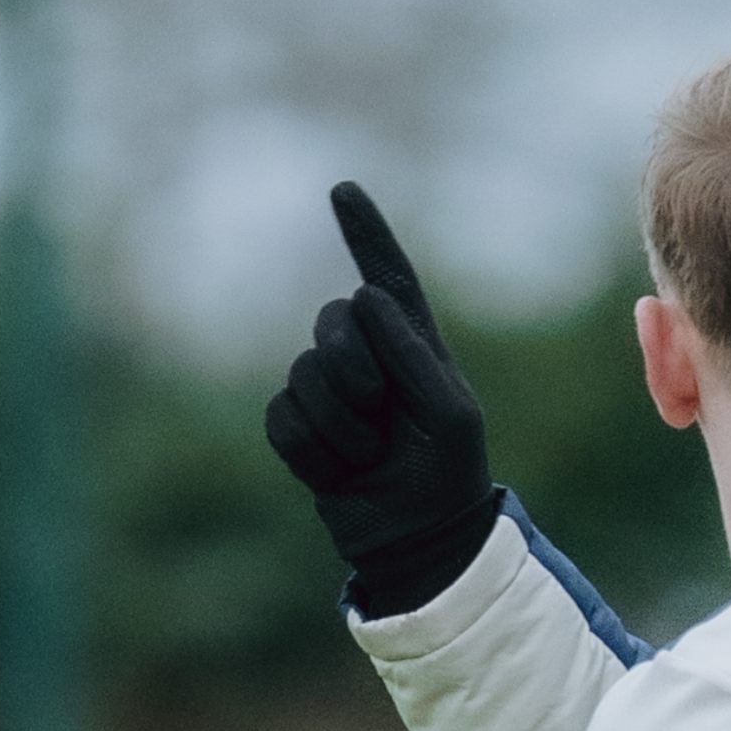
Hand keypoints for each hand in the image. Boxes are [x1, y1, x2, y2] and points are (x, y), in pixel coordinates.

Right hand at [263, 183, 497, 611]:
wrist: (419, 540)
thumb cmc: (448, 476)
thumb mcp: (449, 413)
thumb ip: (413, 353)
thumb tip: (365, 296)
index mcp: (413, 345)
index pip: (387, 277)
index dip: (365, 233)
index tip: (342, 190)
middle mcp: (368, 358)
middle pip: (333, 321)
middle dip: (353, 369)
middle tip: (380, 414)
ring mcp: (329, 392)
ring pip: (304, 373)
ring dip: (339, 423)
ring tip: (369, 457)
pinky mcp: (300, 428)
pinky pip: (281, 418)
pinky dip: (313, 450)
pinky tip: (339, 472)